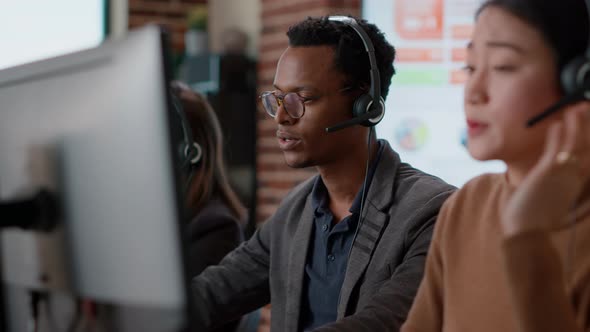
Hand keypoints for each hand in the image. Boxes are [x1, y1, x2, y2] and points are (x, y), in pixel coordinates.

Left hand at [502, 102, 589, 235]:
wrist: (526, 234)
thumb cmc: (534, 219)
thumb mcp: (552, 201)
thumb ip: (559, 188)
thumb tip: (555, 180)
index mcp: (576, 184)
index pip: (588, 156)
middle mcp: (574, 178)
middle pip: (587, 145)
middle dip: (588, 126)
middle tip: (587, 108)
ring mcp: (562, 175)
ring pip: (574, 143)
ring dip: (576, 124)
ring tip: (576, 107)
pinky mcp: (547, 174)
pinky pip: (555, 149)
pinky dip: (558, 135)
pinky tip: (557, 123)